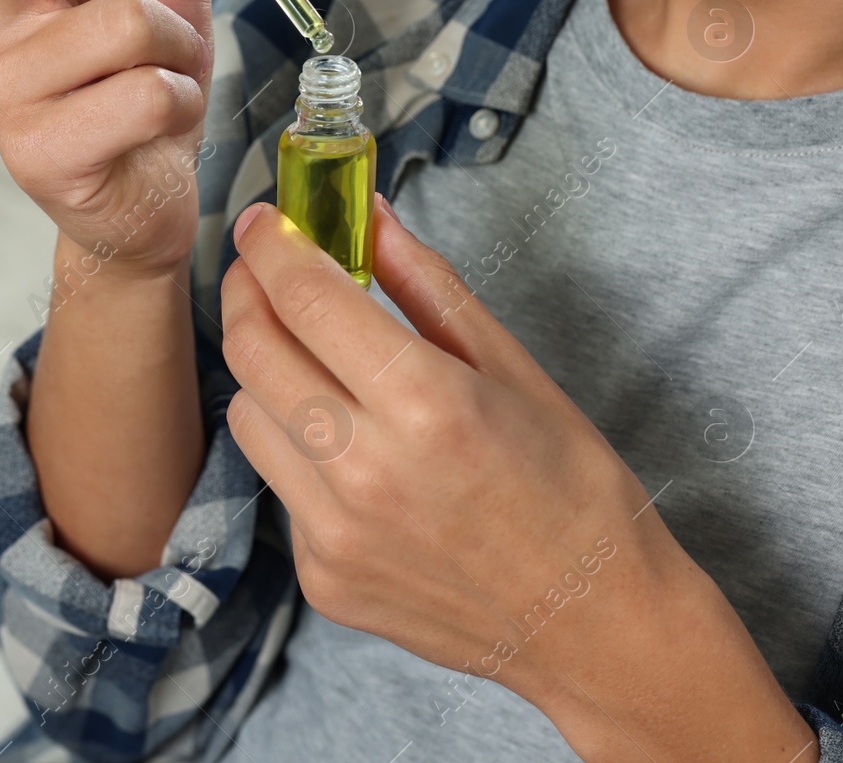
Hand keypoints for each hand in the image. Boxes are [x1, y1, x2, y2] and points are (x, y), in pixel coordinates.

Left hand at [220, 196, 814, 760]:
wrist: (595, 625)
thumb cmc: (572, 487)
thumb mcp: (514, 368)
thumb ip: (427, 284)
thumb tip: (367, 215)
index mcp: (427, 404)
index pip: (307, 299)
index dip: (272, 245)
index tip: (264, 219)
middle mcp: (368, 471)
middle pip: (252, 351)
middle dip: (247, 293)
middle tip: (264, 271)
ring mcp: (336, 533)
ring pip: (247, 416)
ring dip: (263, 370)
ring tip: (306, 355)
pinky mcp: (322, 578)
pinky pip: (278, 484)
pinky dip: (297, 447)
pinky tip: (345, 444)